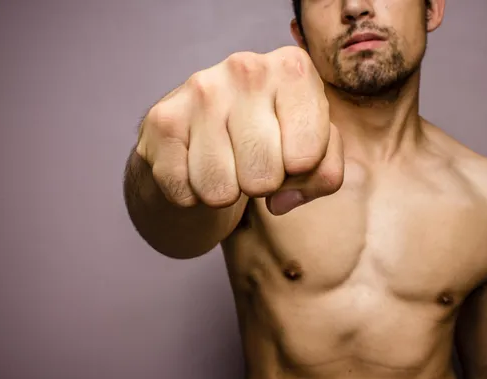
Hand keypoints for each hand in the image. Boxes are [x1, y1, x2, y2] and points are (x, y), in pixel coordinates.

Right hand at [137, 46, 343, 215]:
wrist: (204, 132)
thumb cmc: (270, 140)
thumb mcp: (314, 151)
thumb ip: (323, 174)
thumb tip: (281, 200)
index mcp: (292, 70)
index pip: (308, 157)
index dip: (299, 173)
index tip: (288, 154)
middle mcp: (246, 69)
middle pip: (264, 177)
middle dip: (261, 185)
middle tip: (252, 162)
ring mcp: (200, 90)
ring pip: (220, 190)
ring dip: (224, 192)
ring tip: (224, 163)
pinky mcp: (162, 120)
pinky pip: (184, 192)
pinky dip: (190, 194)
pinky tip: (193, 166)